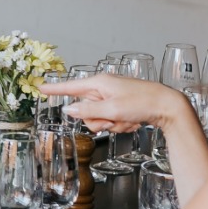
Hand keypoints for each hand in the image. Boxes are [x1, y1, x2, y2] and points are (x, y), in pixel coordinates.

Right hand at [57, 74, 188, 132]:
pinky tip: (133, 121)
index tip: (39, 87)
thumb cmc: (142, 102)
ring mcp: (113, 98)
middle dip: (99, 120)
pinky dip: (120, 125)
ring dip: (111, 124)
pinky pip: (111, 120)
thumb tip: (69, 110)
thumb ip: (88, 111)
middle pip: (86, 110)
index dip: (54, 89)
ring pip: (98, 118)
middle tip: (114, 120)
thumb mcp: (112, 109)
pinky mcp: (121, 106)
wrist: (168, 107)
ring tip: (127, 120)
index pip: (70, 86)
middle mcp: (104, 88)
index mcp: (99, 83)